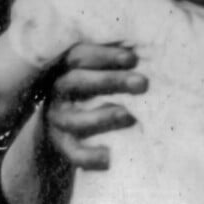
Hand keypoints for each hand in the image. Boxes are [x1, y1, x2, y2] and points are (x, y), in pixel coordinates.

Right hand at [44, 42, 144, 170]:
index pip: (79, 55)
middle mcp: (57, 92)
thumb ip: (115, 62)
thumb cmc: (95, 89)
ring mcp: (57, 119)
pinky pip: (72, 152)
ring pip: (73, 119)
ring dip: (101, 116)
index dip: (104, 56)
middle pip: (78, 81)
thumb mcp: (98, 71)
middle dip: (111, 81)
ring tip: (128, 116)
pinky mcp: (62, 144)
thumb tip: (146, 45)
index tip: (132, 58)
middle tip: (142, 83)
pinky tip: (108, 157)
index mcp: (65, 68)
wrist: (68, 125)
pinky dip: (88, 156)